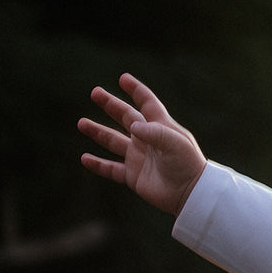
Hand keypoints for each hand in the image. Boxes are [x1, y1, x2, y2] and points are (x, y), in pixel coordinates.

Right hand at [78, 73, 207, 215]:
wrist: (190, 194)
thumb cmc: (187, 165)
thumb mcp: (175, 144)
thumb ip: (153, 132)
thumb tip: (132, 125)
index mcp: (161, 127)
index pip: (147, 103)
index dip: (136, 90)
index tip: (123, 78)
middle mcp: (148, 140)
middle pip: (126, 117)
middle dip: (111, 105)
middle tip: (95, 93)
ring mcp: (139, 157)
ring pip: (113, 141)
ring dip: (98, 132)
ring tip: (81, 123)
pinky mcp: (133, 176)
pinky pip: (111, 169)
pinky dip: (98, 164)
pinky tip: (84, 158)